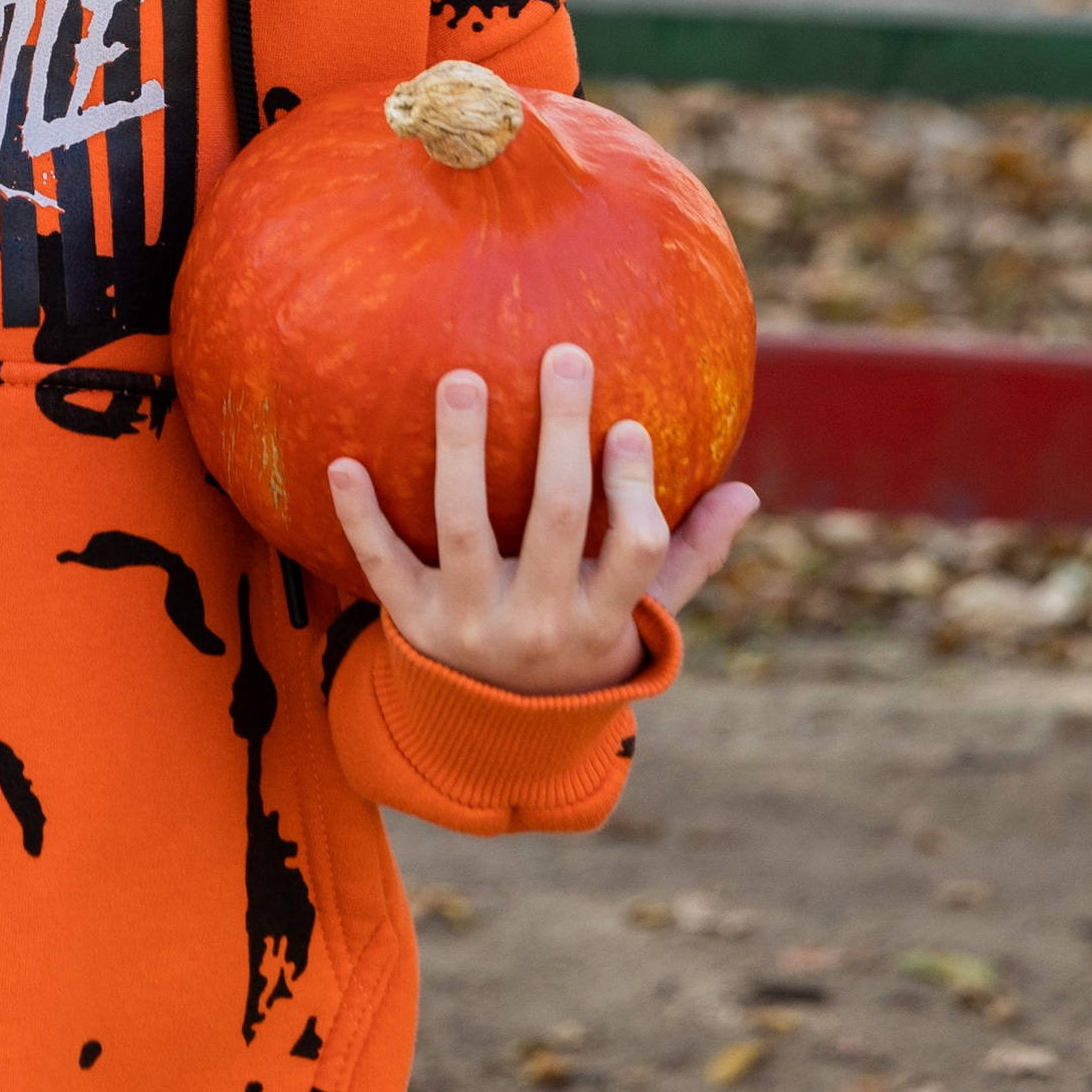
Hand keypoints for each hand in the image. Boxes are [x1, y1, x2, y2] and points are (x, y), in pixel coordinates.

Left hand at [328, 341, 759, 696]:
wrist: (494, 735)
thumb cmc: (580, 646)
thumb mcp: (638, 619)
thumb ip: (688, 555)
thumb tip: (748, 494)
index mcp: (600, 619)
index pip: (632, 550)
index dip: (632, 490)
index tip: (627, 424)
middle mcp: (536, 623)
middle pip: (554, 519)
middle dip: (561, 434)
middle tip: (566, 355)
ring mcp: (468, 622)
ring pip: (463, 526)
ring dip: (461, 449)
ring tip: (461, 377)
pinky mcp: (409, 620)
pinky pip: (380, 563)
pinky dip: (359, 516)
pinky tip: (343, 461)